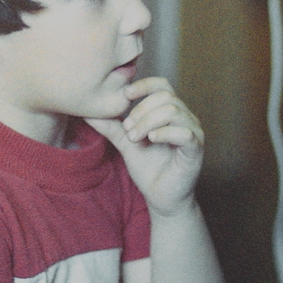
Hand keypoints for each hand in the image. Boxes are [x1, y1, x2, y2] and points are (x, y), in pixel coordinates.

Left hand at [86, 77, 203, 216]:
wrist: (161, 197)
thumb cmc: (148, 168)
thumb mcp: (125, 142)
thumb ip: (111, 126)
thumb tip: (86, 111)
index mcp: (170, 112)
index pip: (162, 85)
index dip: (143, 85)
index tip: (124, 95)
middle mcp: (185, 118)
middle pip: (165, 96)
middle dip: (140, 110)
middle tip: (126, 129)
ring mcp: (192, 132)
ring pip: (173, 111)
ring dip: (148, 121)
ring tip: (134, 138)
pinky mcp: (195, 149)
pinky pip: (184, 133)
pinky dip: (164, 133)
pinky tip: (150, 140)